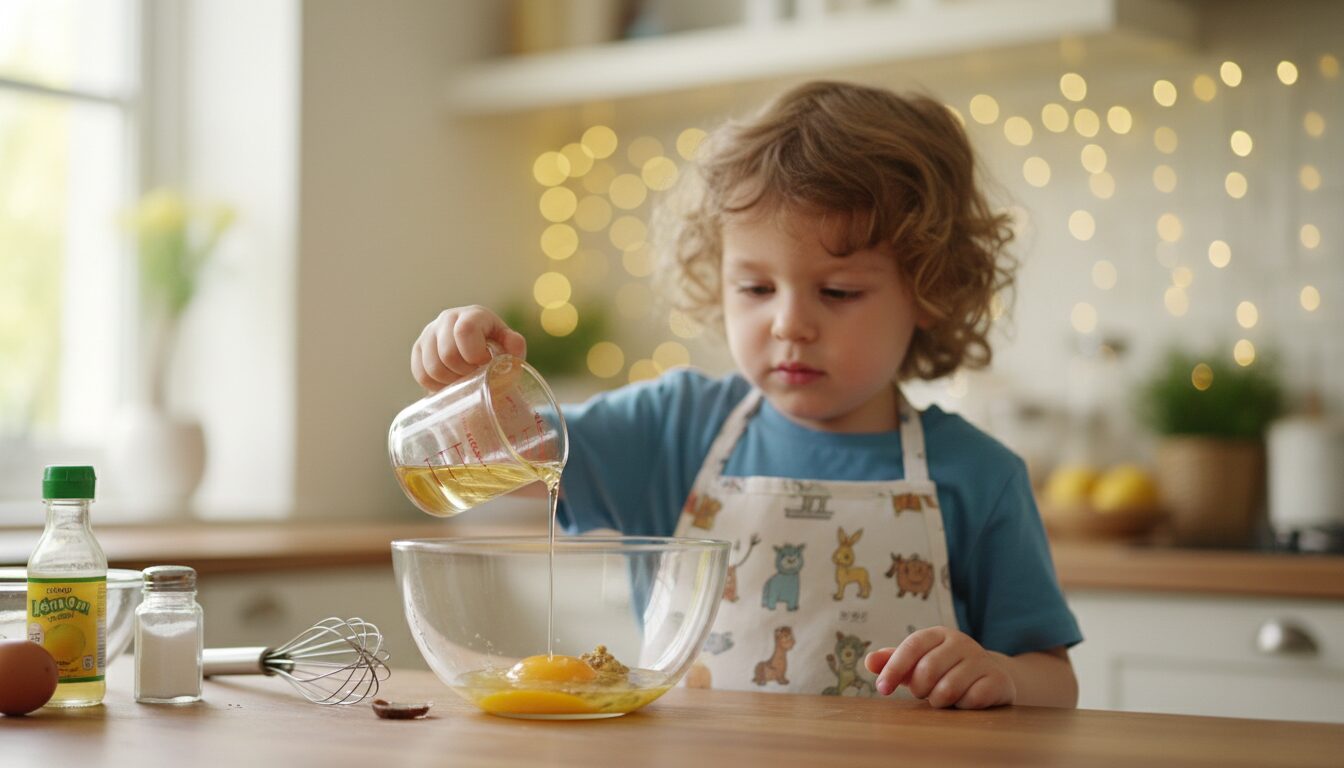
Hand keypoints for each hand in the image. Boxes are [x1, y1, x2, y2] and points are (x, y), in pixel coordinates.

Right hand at [410, 306, 526, 391]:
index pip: (465, 331)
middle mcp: (447, 318)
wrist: (479, 347)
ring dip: (449, 382)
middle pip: (447, 354)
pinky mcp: (418, 348)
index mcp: (472, 315)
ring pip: (432, 367)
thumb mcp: (509, 346)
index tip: (484, 364)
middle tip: (474, 377)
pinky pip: (421, 374)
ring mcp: (429, 332)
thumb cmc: (497, 348)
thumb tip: (514, 345)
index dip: (474, 354)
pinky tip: (449, 384)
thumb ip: (515, 345)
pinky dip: (435, 386)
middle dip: (463, 373)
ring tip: (463, 382)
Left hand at [865, 627, 1014, 708]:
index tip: (882, 690)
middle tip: (925, 692)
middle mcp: (961, 642)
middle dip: (919, 689)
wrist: (988, 677)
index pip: (912, 646)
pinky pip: (971, 700)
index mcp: (938, 634)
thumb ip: (892, 661)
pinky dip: (962, 706)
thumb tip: (868, 661)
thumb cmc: (943, 670)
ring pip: (948, 689)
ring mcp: (982, 659)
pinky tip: (965, 701)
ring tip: (943, 697)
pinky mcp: (998, 680)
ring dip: (939, 701)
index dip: (894, 668)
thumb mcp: (916, 663)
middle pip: (927, 670)